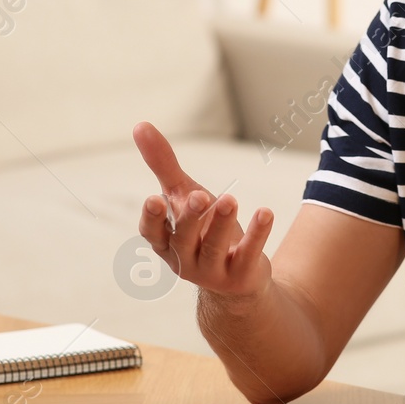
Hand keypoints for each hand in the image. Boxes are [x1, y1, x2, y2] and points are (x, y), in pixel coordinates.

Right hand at [133, 121, 273, 298]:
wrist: (236, 278)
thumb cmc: (202, 229)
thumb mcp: (183, 195)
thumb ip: (162, 164)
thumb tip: (139, 124)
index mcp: (166, 242)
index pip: (152, 233)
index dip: (151, 219)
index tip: (154, 199)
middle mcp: (184, 259)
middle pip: (183, 239)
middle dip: (190, 217)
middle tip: (199, 196)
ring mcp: (212, 271)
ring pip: (214, 247)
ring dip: (221, 223)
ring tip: (230, 199)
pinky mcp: (241, 275)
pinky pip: (248, 254)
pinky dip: (257, 234)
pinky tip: (265, 212)